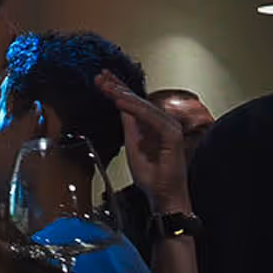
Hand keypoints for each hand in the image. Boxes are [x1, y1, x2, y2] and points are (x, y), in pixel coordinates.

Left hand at [95, 71, 190, 214]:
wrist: (164, 196)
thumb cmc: (152, 177)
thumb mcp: (133, 147)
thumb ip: (129, 126)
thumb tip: (120, 107)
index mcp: (152, 125)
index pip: (134, 103)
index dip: (118, 90)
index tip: (102, 81)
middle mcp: (162, 122)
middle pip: (138, 99)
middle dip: (118, 86)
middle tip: (101, 76)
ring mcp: (169, 126)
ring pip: (142, 105)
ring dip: (123, 94)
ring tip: (106, 86)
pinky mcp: (172, 134)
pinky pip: (150, 117)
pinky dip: (134, 108)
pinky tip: (119, 101)